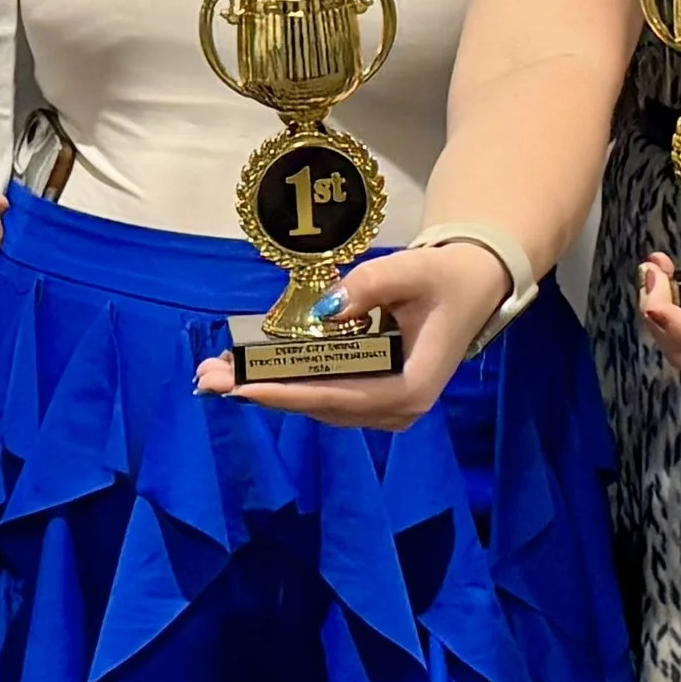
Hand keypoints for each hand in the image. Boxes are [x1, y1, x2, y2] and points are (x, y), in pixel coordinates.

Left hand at [194, 237, 512, 427]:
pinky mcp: (372, 398)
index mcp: (412, 387)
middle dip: (262, 391)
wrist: (472, 286)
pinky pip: (323, 395)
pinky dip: (285, 381)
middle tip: (208, 378)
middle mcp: (398, 410)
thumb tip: (325, 308)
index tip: (245, 387)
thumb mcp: (413, 271)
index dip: (291, 392)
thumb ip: (370, 285)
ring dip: (266, 388)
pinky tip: (248, 368)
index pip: (342, 396)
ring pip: (317, 404)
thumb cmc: (446, 279)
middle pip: (321, 406)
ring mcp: (384, 409)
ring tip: (215, 372)